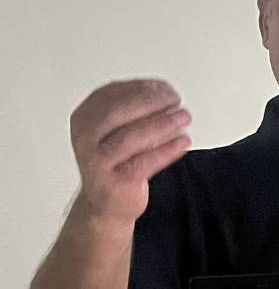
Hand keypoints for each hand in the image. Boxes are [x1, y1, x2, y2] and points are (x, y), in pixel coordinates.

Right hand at [70, 79, 190, 226]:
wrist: (107, 202)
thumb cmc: (117, 159)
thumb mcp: (119, 128)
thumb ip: (136, 108)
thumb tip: (164, 91)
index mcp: (84, 120)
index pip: (110, 94)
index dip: (140, 87)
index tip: (164, 87)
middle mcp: (86, 140)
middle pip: (117, 113)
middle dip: (151, 102)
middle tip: (174, 99)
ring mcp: (97, 162)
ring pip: (131, 137)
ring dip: (163, 124)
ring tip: (183, 117)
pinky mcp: (114, 182)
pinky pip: (143, 162)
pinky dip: (167, 149)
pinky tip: (183, 141)